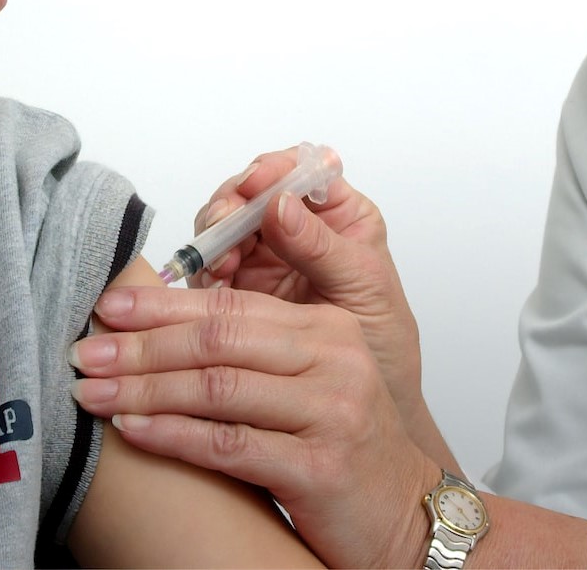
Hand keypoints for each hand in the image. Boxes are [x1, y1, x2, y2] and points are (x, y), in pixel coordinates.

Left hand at [71, 280, 436, 568]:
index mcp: (327, 327)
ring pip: (218, 387)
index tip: (108, 306)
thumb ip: (254, 352)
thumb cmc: (345, 449)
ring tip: (94, 392)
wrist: (405, 517)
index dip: (163, 303)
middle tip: (86, 351)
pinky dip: (172, 434)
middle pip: (218, 337)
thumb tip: (158, 331)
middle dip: (142, 343)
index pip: (231, 302)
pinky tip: (132, 429)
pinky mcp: (320, 466)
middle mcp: (334, 359)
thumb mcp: (308, 383)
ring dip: (144, 388)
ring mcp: (331, 411)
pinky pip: (229, 444)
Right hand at [191, 152, 424, 417]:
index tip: (258, 183)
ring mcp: (263, 258)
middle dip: (233, 203)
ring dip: (214, 237)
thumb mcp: (365, 290)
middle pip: (251, 192)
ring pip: (223, 226)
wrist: (361, 417)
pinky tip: (213, 286)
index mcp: (338, 215)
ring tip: (221, 265)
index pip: (301, 170)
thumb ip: (325, 247)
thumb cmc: (382, 345)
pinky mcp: (236, 291)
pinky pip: (209, 268)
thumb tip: (281, 204)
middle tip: (225, 223)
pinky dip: (204, 272)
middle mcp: (296, 229)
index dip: (275, 169)